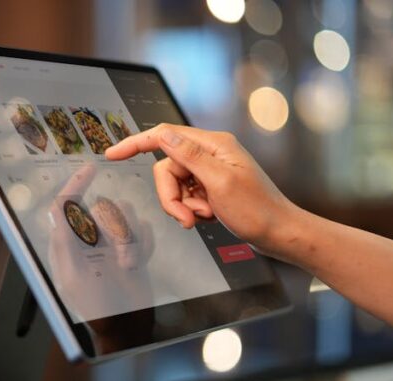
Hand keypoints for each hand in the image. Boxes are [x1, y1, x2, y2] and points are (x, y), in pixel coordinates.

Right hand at [105, 124, 301, 257]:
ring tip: (203, 217)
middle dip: (170, 196)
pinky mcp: (212, 187)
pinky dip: (192, 209)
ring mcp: (211, 170)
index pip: (164, 135)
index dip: (135, 143)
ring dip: (183, 205)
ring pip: (175, 185)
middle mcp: (211, 153)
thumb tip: (163, 135)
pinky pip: (186, 196)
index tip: (112, 154)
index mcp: (214, 145)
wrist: (280, 233)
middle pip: (167, 168)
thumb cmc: (258, 211)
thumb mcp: (220, 183)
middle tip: (187, 217)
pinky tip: (210, 216)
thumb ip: (189, 156)